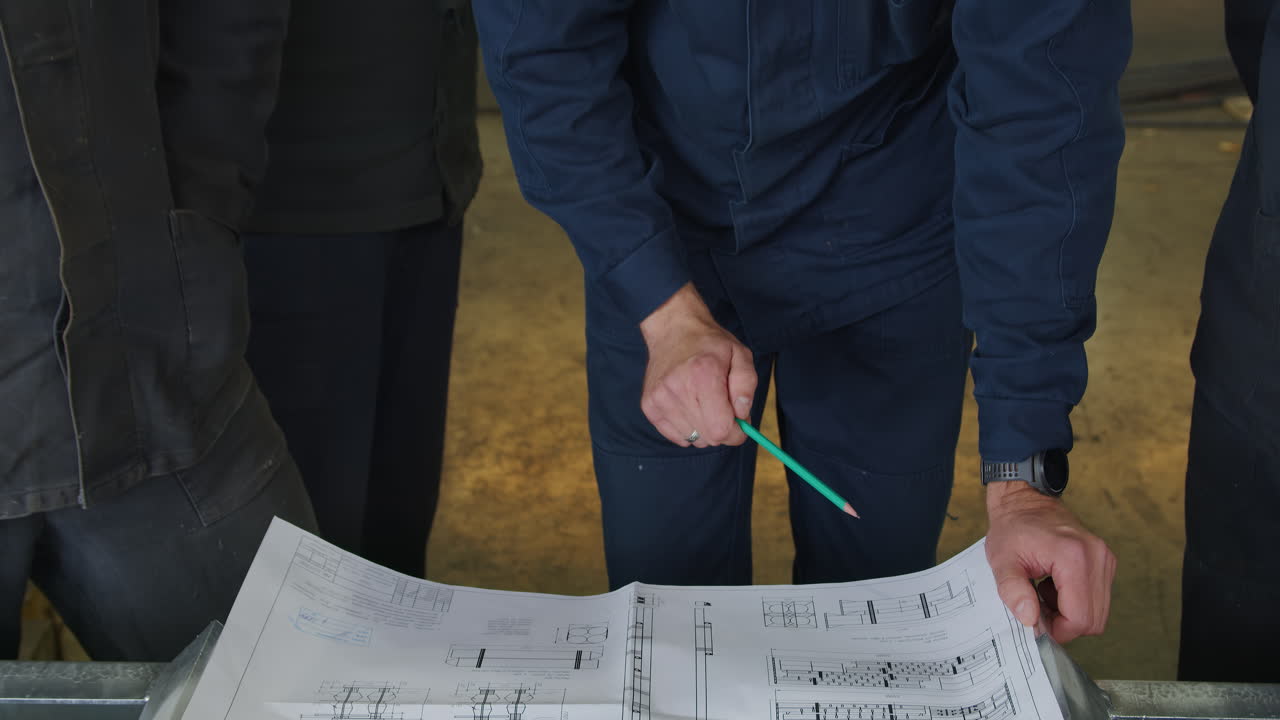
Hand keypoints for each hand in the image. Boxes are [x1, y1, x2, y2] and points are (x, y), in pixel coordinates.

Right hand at [638, 283, 756, 447]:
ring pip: (693, 440)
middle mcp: (678, 389)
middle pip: (708, 438)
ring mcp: (660, 399)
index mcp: (704, 376)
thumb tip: (742, 415)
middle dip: (723, 430)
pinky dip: (688, 428)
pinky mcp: (649, 406)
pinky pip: (677, 437)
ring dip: (705, 429)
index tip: (740, 423)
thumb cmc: (710, 344)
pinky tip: (690, 407)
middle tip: (723, 409)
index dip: (737, 433)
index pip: (721, 430)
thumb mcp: (740, 354)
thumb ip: (747, 385)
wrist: (672, 329)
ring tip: (704, 403)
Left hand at [984, 481, 1115, 643]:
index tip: (1035, 623)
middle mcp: (1097, 557)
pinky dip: (1076, 601)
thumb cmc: (1012, 528)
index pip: (1080, 618)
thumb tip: (1030, 621)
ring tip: (1043, 594)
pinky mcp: (1105, 561)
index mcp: (1073, 557)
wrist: (1025, 501)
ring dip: (1070, 613)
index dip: (1058, 630)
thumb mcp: (1001, 560)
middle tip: (1037, 608)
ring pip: (1098, 612)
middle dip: (1064, 624)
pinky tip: (1054, 586)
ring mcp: (1105, 558)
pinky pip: (1098, 598)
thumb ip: (1013, 591)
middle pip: (1094, 619)